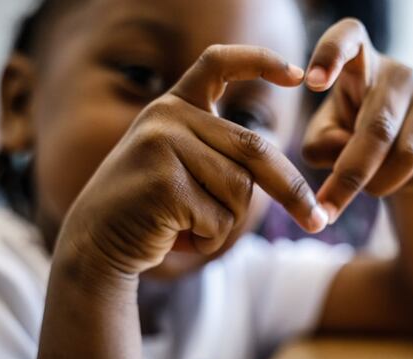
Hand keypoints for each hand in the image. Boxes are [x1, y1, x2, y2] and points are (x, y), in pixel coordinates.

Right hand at [56, 45, 327, 277]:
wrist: (96, 244)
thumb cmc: (151, 210)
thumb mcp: (183, 168)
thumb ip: (220, 153)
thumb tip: (283, 168)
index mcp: (174, 105)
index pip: (218, 63)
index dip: (259, 61)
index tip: (297, 74)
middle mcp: (168, 116)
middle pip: (254, 148)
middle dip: (291, 190)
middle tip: (317, 221)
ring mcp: (162, 144)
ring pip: (240, 189)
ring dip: (226, 222)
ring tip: (189, 226)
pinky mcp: (163, 181)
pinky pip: (219, 218)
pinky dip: (210, 240)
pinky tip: (177, 237)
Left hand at [302, 19, 412, 222]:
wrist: (397, 143)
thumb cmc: (348, 131)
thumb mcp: (322, 137)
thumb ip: (321, 145)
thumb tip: (345, 154)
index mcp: (359, 61)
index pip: (348, 36)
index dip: (331, 54)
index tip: (312, 82)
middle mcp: (399, 73)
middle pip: (377, 128)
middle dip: (350, 176)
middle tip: (327, 210)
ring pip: (405, 157)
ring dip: (378, 185)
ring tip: (365, 187)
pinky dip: (401, 188)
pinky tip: (390, 180)